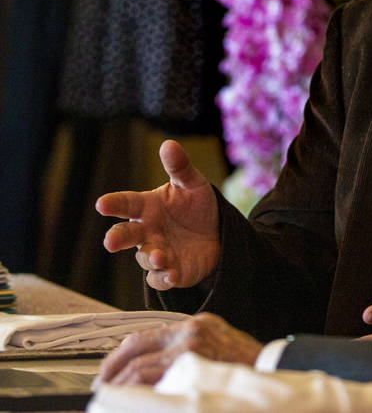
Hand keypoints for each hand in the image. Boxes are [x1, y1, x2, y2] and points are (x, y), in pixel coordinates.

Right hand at [96, 140, 220, 290]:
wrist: (218, 232)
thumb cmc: (196, 206)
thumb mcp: (192, 184)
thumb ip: (179, 167)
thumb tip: (168, 144)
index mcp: (147, 207)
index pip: (126, 203)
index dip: (114, 203)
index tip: (102, 203)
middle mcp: (147, 231)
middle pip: (125, 235)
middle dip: (117, 239)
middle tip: (110, 242)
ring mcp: (157, 252)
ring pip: (146, 258)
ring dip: (152, 257)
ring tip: (161, 255)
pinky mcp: (171, 271)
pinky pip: (161, 278)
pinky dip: (164, 278)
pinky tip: (172, 275)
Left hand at [96, 313, 261, 386]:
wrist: (272, 367)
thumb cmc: (246, 364)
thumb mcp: (216, 345)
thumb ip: (187, 350)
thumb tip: (151, 370)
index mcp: (194, 325)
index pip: (144, 336)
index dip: (120, 355)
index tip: (108, 370)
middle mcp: (190, 331)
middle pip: (136, 347)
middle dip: (113, 369)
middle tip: (101, 386)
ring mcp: (192, 348)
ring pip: (141, 367)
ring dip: (121, 385)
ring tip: (111, 398)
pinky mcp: (194, 365)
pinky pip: (155, 381)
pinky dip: (138, 392)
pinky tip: (132, 401)